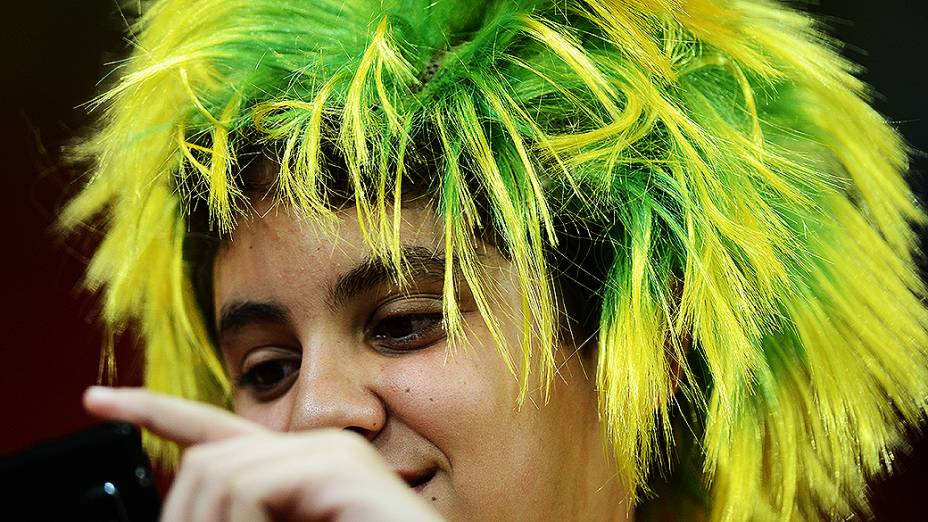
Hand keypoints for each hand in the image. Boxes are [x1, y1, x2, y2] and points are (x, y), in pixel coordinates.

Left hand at [83, 387, 443, 521]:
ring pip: (221, 476)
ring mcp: (333, 454)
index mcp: (299, 468)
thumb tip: (195, 511)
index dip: (155, 412)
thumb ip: (250, 514)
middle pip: (205, 461)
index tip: (100, 400)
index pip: (215, 428)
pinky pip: (254, 489)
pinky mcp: (343, 470)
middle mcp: (317, 448)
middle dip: (183, 518)